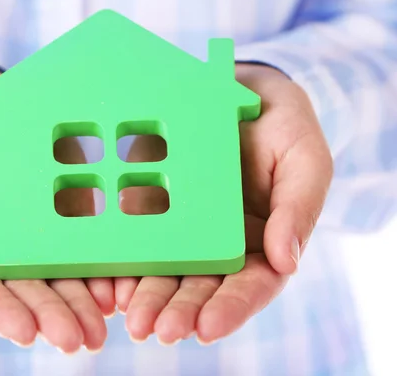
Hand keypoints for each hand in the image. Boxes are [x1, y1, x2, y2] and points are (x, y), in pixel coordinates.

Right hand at [0, 64, 114, 352]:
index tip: (27, 332)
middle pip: (24, 289)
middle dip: (51, 315)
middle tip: (80, 339)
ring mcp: (30, 226)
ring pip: (57, 270)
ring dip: (80, 300)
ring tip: (104, 323)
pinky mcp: (58, 202)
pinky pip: (81, 233)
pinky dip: (98, 259)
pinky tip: (118, 278)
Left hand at [114, 63, 332, 344]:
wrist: (234, 84)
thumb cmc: (280, 124)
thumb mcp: (304, 157)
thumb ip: (300, 207)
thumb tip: (288, 262)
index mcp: (261, 240)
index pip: (250, 284)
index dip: (231, 308)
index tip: (208, 328)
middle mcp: (217, 242)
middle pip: (199, 285)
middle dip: (180, 310)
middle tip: (160, 330)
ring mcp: (179, 224)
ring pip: (162, 267)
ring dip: (146, 295)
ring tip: (131, 317)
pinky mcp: (147, 201)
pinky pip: (131, 233)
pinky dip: (121, 258)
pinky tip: (108, 278)